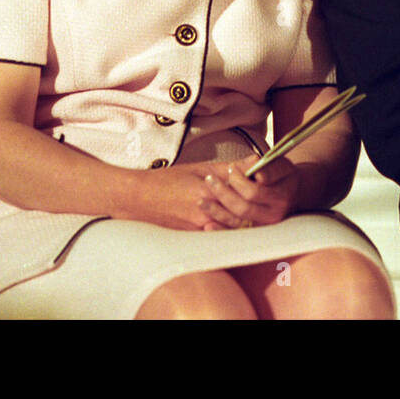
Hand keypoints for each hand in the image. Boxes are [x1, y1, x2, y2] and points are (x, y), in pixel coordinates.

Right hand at [118, 161, 251, 230]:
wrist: (139, 198)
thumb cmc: (167, 181)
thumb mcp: (199, 168)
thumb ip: (231, 167)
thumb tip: (256, 160)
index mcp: (208, 190)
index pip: (245, 193)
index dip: (256, 188)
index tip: (261, 182)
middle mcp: (205, 212)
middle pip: (242, 213)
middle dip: (251, 204)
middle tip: (257, 196)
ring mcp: (199, 228)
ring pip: (232, 226)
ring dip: (240, 216)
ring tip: (242, 206)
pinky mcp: (194, 238)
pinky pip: (219, 235)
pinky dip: (227, 227)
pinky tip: (227, 218)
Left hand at [201, 156, 299, 227]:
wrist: (294, 193)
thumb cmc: (283, 175)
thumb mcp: (280, 166)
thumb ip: (269, 168)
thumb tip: (258, 173)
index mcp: (281, 196)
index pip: (255, 191)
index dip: (239, 180)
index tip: (230, 168)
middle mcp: (274, 214)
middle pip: (243, 207)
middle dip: (223, 193)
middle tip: (210, 179)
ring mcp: (264, 226)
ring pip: (237, 222)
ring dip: (216, 211)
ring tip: (201, 200)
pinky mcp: (255, 232)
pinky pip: (235, 234)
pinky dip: (221, 230)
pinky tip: (207, 226)